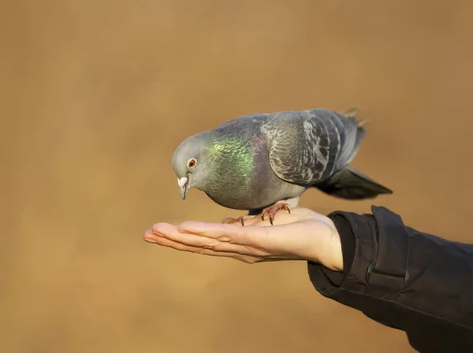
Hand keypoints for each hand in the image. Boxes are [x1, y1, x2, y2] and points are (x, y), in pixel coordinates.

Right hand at [143, 207, 343, 270]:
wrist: (326, 239)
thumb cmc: (297, 229)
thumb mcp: (265, 223)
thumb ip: (245, 224)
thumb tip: (226, 223)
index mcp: (240, 244)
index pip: (204, 242)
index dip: (180, 239)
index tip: (157, 233)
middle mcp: (240, 249)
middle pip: (200, 245)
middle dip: (172, 240)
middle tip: (147, 234)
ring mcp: (249, 247)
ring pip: (208, 241)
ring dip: (182, 237)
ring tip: (159, 231)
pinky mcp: (260, 241)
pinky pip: (230, 235)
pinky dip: (207, 232)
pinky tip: (189, 229)